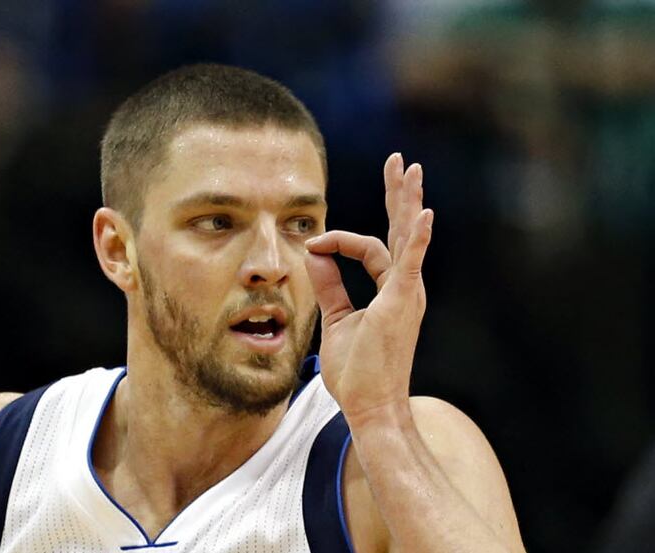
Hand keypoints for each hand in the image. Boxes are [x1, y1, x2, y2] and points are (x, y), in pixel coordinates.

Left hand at [304, 153, 433, 424]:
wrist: (370, 407)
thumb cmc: (357, 371)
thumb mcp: (336, 319)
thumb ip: (329, 285)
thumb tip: (314, 254)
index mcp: (391, 290)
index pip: (370, 248)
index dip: (340, 242)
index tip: (313, 245)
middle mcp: (404, 286)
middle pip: (401, 230)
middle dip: (398, 194)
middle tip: (401, 163)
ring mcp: (406, 294)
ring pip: (408, 237)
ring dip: (407, 201)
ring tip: (411, 170)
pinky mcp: (402, 303)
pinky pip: (410, 264)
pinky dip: (417, 238)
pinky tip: (422, 213)